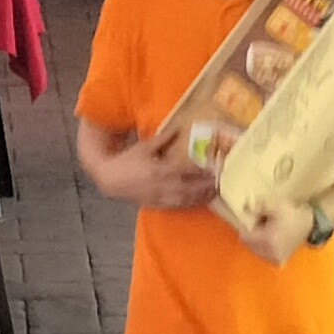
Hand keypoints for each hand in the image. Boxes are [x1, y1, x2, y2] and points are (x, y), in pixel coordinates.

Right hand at [91, 139, 218, 211]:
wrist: (111, 180)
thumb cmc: (128, 160)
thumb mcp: (145, 146)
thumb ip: (164, 139)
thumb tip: (180, 126)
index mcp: (160, 170)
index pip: (187, 172)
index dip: (203, 172)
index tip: (217, 167)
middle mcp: (162, 186)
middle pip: (191, 189)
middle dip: (207, 186)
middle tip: (222, 182)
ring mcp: (161, 198)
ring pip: (187, 200)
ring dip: (203, 197)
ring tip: (216, 192)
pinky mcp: (158, 205)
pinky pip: (179, 206)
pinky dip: (192, 204)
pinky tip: (201, 200)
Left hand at [228, 199, 309, 267]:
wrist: (310, 225)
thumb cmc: (292, 214)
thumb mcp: (274, 205)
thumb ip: (257, 207)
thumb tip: (244, 210)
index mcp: (268, 241)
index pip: (245, 238)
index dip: (245, 228)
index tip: (251, 220)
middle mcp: (271, 254)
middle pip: (249, 245)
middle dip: (251, 235)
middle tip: (259, 224)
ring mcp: (276, 260)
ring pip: (256, 251)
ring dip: (257, 242)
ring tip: (266, 230)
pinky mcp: (280, 262)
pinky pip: (265, 255)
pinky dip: (264, 248)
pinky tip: (272, 239)